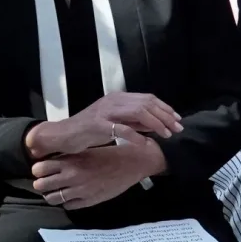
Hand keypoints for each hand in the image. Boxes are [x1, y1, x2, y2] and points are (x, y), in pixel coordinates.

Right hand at [27, 92, 182, 157]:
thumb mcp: (114, 123)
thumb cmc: (88, 131)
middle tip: (177, 129)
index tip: (177, 119)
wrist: (63, 135)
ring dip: (155, 124)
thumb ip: (133, 122)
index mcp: (117, 98)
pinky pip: (121, 129)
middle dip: (165, 116)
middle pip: (146, 104)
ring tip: (166, 135)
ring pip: (137, 113)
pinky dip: (136, 136)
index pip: (147, 98)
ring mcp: (104, 112)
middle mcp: (112, 101)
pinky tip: (144, 143)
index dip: (165, 108)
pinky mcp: (97, 125)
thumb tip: (155, 124)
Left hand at [31, 126, 167, 209]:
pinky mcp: (90, 201)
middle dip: (41, 184)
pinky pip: (68, 206)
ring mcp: (80, 191)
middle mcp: (72, 176)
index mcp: (69, 161)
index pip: (39, 169)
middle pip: (41, 185)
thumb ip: (66, 158)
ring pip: (53, 199)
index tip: (41, 171)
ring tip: (56, 192)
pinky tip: (71, 197)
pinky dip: (66, 203)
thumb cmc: (107, 154)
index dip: (38, 170)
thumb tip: (48, 163)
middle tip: (45, 183)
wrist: (131, 163)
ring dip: (51, 195)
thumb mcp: (83, 151)